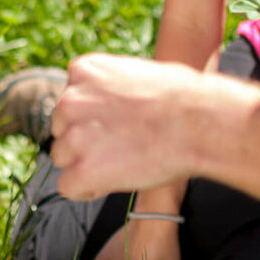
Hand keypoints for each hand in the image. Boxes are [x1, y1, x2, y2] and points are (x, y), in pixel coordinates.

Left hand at [51, 53, 200, 200]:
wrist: (197, 121)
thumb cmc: (180, 98)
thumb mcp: (135, 73)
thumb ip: (107, 88)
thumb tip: (105, 108)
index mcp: (82, 70)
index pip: (69, 102)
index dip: (90, 119)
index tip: (114, 125)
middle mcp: (69, 99)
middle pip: (61, 130)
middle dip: (84, 140)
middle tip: (119, 146)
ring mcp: (73, 135)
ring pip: (63, 158)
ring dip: (85, 164)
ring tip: (122, 161)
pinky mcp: (81, 170)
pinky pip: (68, 187)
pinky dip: (87, 189)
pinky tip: (112, 181)